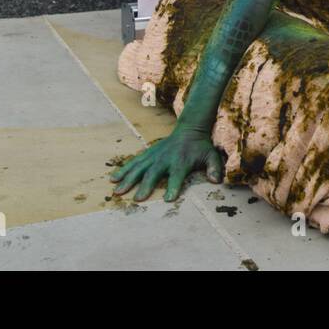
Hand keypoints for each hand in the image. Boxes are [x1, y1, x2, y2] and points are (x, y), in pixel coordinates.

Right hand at [108, 126, 224, 201]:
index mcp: (181, 161)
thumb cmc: (200, 147)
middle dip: (146, 186)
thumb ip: (214, 167)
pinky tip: (113, 178)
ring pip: (139, 167)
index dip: (174, 186)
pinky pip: (134, 162)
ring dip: (128, 179)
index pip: (178, 174)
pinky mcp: (148, 153)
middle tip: (137, 199)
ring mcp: (154, 155)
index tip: (169, 198)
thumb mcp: (211, 155)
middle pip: (154, 172)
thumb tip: (215, 180)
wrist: (189, 129)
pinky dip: (123, 169)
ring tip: (117, 191)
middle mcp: (165, 158)